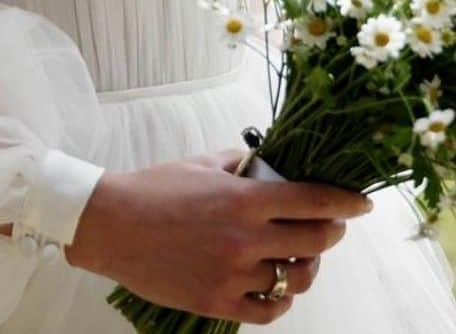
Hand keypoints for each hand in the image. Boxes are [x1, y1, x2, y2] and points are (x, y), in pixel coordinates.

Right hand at [63, 147, 372, 324]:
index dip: (345, 203)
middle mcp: (245, 238)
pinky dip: (282, 297)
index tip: (362, 204)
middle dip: (332, 232)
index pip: (313, 201)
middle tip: (332, 226)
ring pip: (296, 277)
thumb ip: (240, 165)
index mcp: (243, 198)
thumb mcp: (200, 164)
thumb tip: (270, 166)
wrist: (112, 225)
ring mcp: (234, 274)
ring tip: (302, 256)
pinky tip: (278, 284)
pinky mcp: (219, 301)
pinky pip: (270, 308)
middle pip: (315, 241)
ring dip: (307, 265)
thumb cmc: (154, 188)